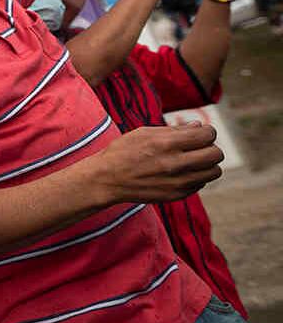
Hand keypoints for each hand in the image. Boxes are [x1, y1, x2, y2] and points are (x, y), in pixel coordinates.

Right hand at [93, 122, 222, 203]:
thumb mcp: (144, 133)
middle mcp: (175, 164)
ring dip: (207, 164)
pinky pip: (201, 184)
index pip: (207, 135)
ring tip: (193, 160)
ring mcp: (177, 182)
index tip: (200, 133)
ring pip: (214, 172)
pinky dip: (196, 176)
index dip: (207, 132)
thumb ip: (174, 130)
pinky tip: (181, 172)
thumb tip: (199, 127)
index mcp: (166, 143)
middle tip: (199, 147)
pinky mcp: (177, 195)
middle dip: (210, 147)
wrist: (107, 179)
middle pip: (216, 154)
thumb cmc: (124, 151)